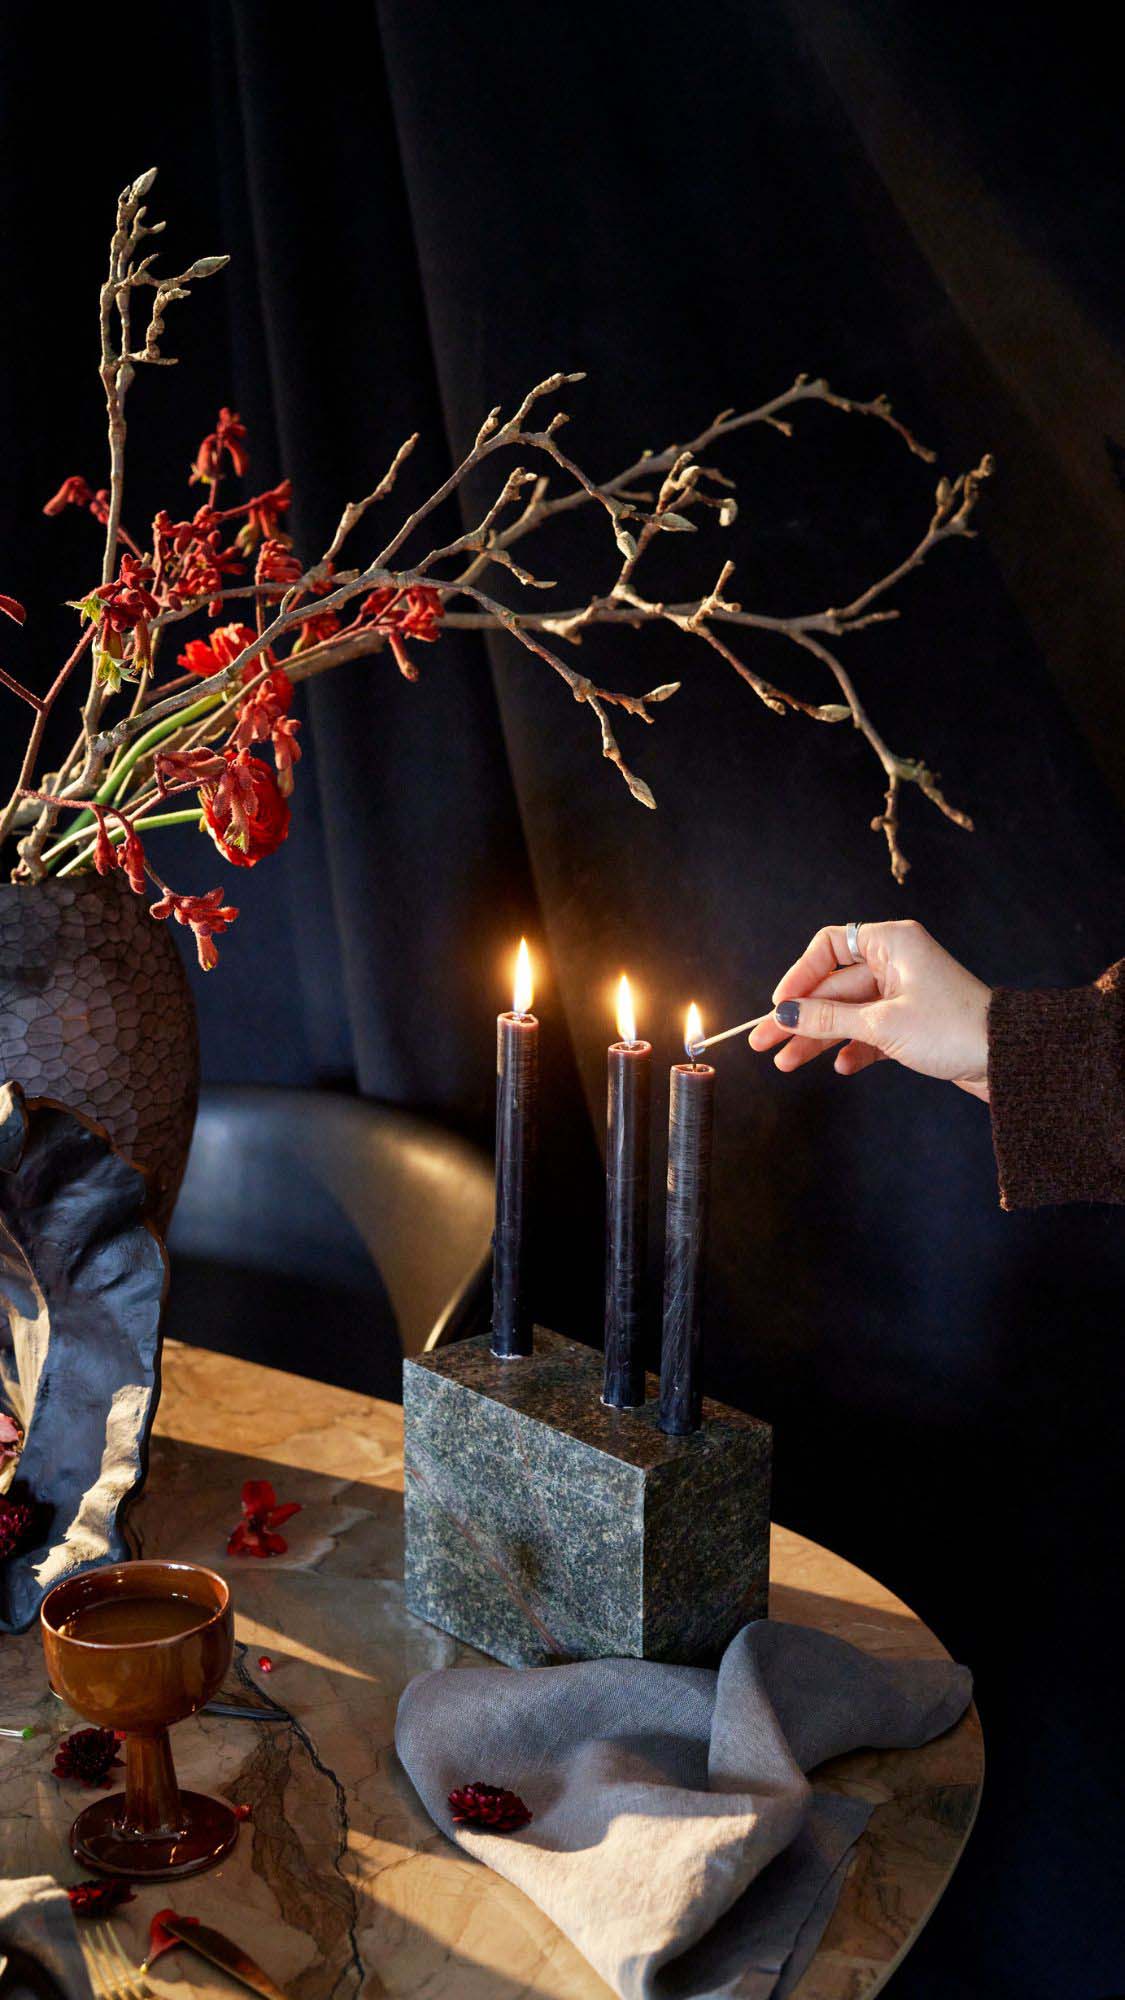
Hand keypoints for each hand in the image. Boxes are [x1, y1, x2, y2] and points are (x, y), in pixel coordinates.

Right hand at [748, 920, 990, 1100]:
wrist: (1006, 1061)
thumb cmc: (953, 1029)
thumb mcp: (882, 1023)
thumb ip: (828, 1018)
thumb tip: (783, 1014)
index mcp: (892, 944)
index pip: (830, 946)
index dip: (800, 975)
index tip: (780, 1004)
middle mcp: (895, 963)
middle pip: (833, 986)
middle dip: (800, 1017)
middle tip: (764, 1042)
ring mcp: (902, 994)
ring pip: (847, 1013)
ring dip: (818, 1038)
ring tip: (788, 1063)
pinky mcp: (910, 1023)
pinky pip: (869, 1032)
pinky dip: (853, 1048)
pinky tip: (841, 1067)